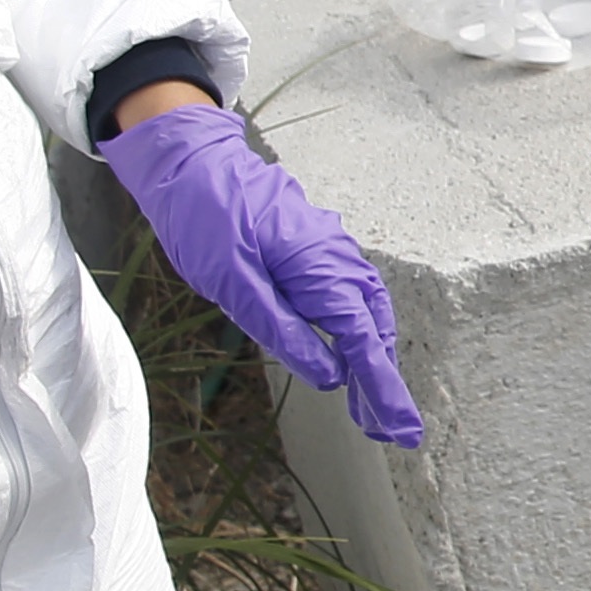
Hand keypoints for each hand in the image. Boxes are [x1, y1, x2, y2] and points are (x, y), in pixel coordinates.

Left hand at [103, 102, 423, 444]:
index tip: (400, 428)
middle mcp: (337, 257)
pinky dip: (356, 333)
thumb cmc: (205, 214)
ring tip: (369, 408)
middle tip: (390, 432)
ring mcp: (330, 251)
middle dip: (383, 382)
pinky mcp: (316, 250)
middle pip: (375, 329)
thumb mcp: (231, 280)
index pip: (362, 339)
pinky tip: (347, 355)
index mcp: (320, 266)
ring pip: (367, 313)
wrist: (191, 158)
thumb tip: (328, 375)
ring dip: (371, 361)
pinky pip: (350, 297)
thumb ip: (281, 329)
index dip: (381, 387)